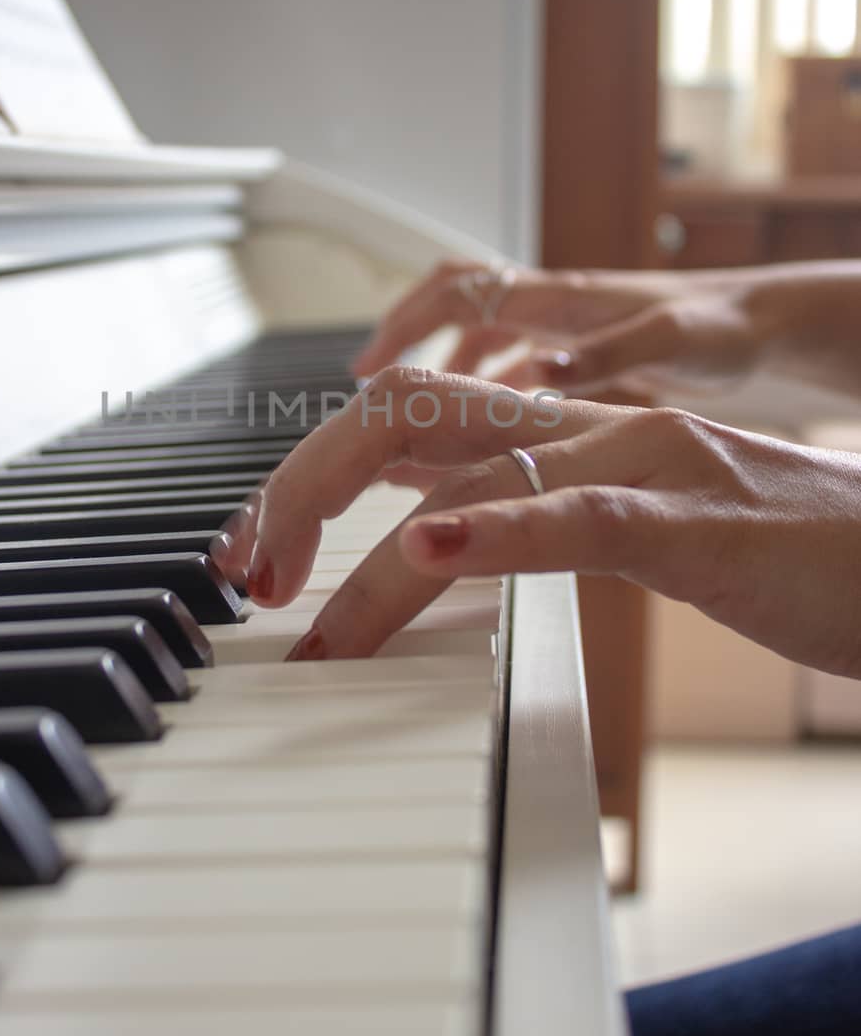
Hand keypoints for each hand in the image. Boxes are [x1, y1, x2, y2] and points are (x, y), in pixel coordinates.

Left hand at [215, 365, 860, 679]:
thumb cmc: (787, 557)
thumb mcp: (638, 530)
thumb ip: (540, 517)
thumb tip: (435, 540)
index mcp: (575, 428)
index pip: (408, 423)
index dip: (311, 478)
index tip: (253, 555)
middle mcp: (595, 426)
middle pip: (407, 420)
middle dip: (303, 491)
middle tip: (248, 579)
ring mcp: (648, 462)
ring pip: (472, 476)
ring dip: (366, 554)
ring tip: (302, 615)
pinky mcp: (700, 520)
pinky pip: (584, 515)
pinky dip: (498, 533)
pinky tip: (426, 553)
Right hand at [351, 260, 761, 397]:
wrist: (763, 328)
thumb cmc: (721, 328)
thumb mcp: (669, 345)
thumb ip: (604, 355)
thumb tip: (541, 371)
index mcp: (560, 298)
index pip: (460, 293)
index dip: (407, 324)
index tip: (370, 364)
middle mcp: (550, 308)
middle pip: (451, 303)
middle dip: (402, 337)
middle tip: (366, 380)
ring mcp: (559, 331)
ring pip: (476, 341)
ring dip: (435, 375)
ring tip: (401, 427)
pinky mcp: (575, 358)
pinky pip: (506, 371)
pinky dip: (477, 400)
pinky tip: (468, 443)